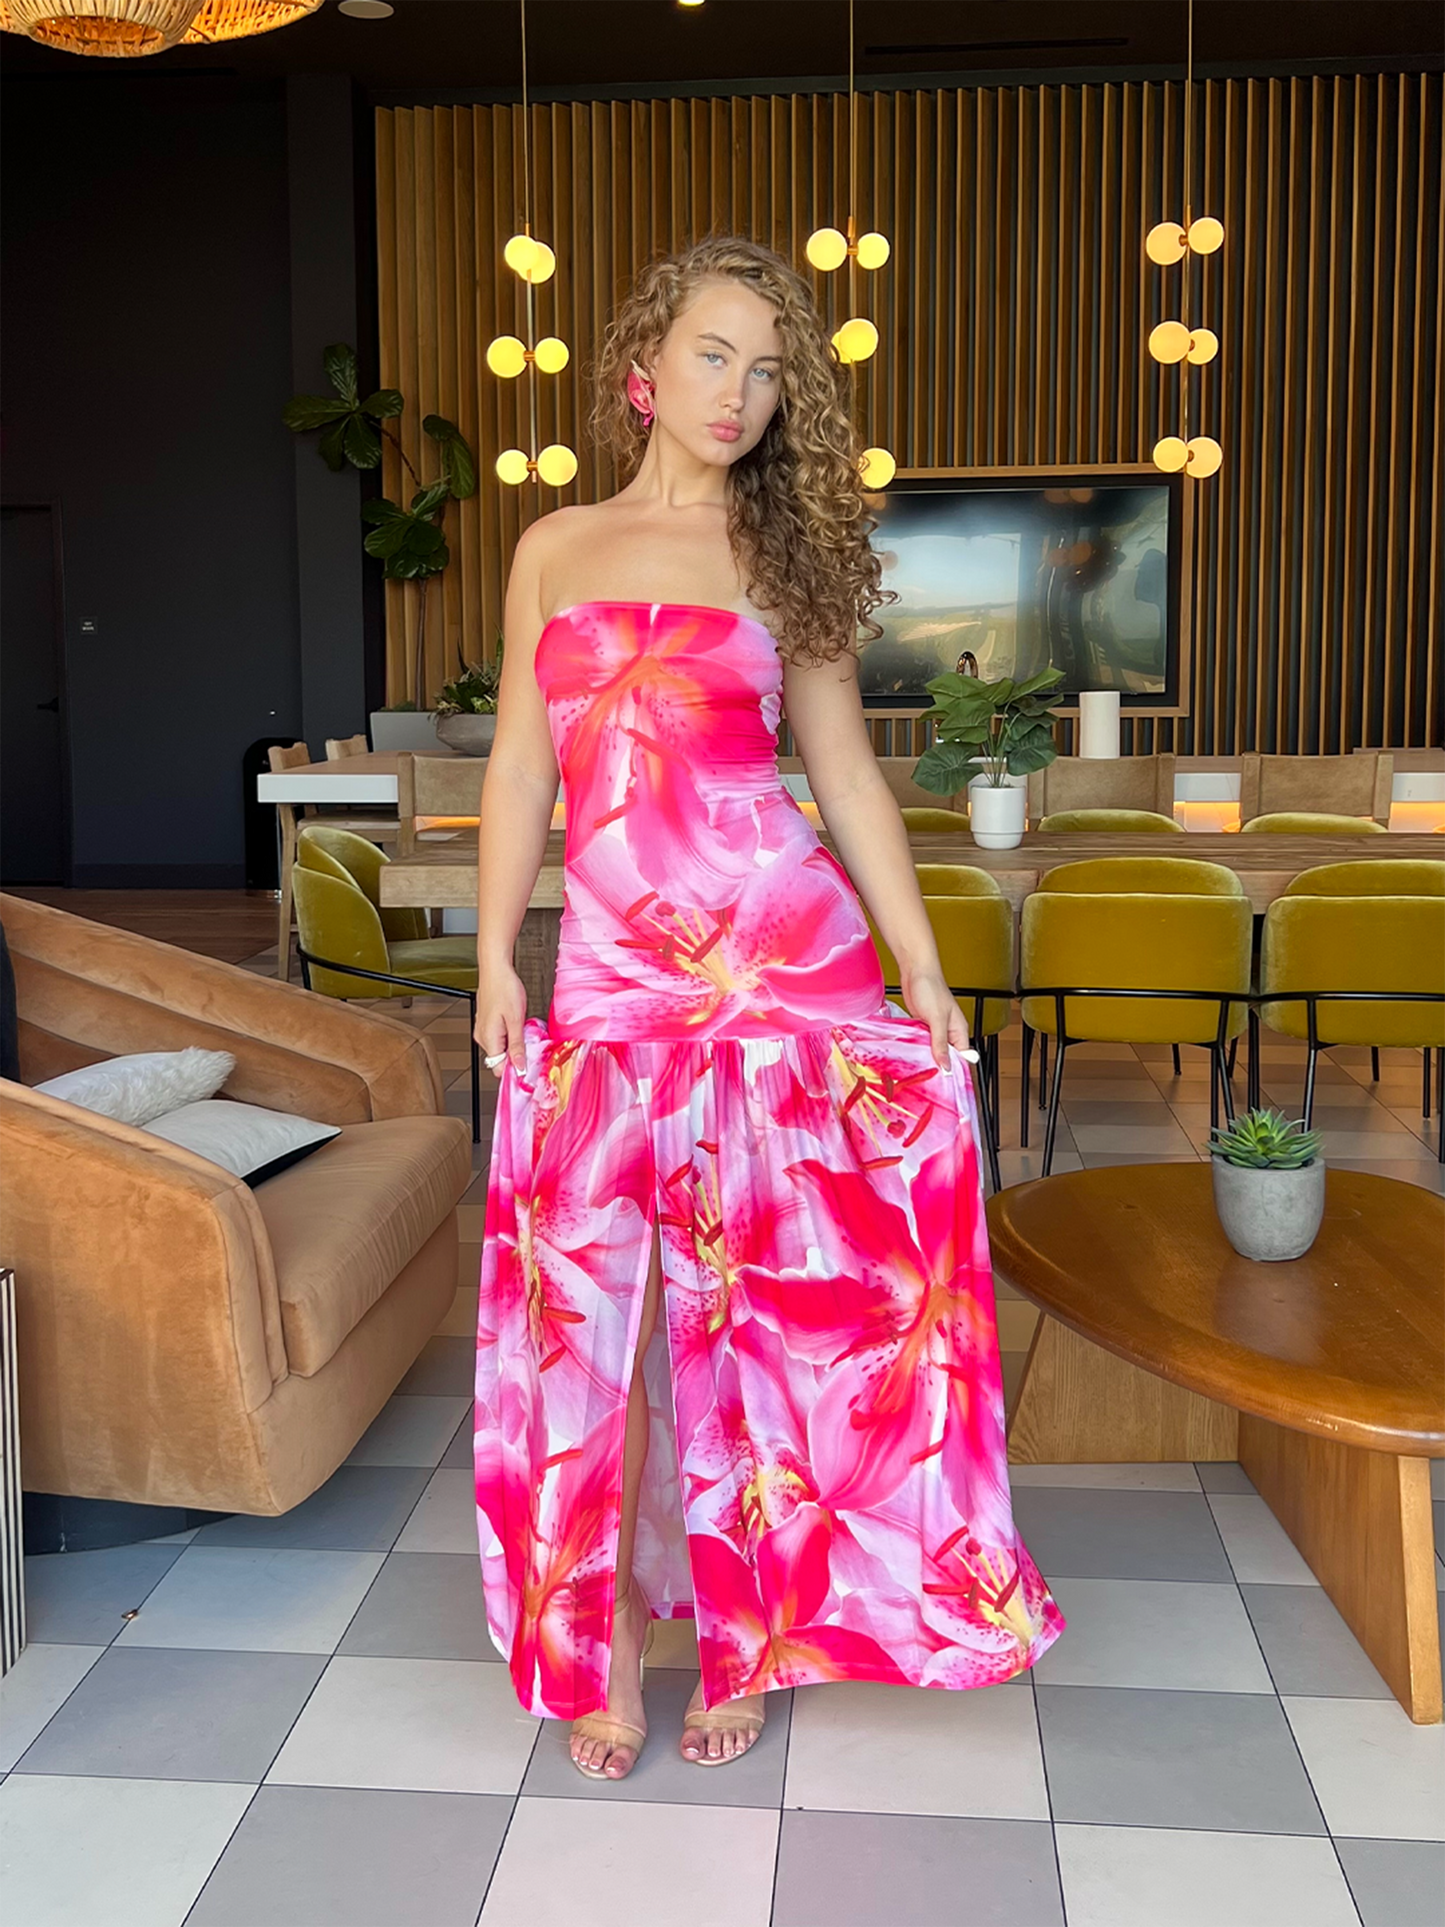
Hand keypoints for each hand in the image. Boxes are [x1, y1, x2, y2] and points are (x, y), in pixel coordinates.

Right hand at [475, 963, 527, 1077]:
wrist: (495, 969)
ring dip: (513, 1045)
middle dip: (516, 1057)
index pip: (498, 1069)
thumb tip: (519, 1066)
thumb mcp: (516, 1019)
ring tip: (523, 1029)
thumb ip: (517, 1045)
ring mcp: (483, 1029)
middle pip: (499, 1060)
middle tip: (530, 1045)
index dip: (515, 1070)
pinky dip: (509, 1035)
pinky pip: (499, 1037)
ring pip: (500, 1048)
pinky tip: (517, 1024)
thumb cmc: (504, 988)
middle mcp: (482, 1036)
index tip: (529, 1067)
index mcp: (489, 1038)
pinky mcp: (486, 1023)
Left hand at [902, 969, 972, 1071]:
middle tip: (928, 1078)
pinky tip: (910, 1054)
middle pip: (946, 1056)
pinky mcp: (922, 1026)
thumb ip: (941, 1044)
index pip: (962, 1058)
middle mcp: (948, 1032)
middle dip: (937, 1066)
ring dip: (925, 1056)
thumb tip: (947, 1066)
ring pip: (932, 1050)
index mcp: (959, 1030)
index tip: (945, 1083)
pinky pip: (921, 1042)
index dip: (954, 1070)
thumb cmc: (931, 988)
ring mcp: (934, 1029)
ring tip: (917, 1067)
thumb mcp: (937, 1019)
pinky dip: (916, 1047)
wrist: (915, 971)